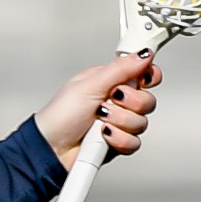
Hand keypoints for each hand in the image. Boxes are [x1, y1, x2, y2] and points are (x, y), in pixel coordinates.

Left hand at [34, 52, 161, 167]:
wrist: (52, 147)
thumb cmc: (62, 114)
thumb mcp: (91, 84)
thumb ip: (121, 68)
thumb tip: (143, 54)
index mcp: (112, 81)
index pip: (143, 73)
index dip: (148, 75)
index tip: (142, 79)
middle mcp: (118, 102)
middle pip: (147, 100)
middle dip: (130, 102)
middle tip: (110, 100)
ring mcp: (120, 123)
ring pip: (141, 123)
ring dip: (119, 122)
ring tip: (100, 120)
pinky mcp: (119, 143)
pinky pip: (134, 142)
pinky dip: (118, 140)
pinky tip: (103, 135)